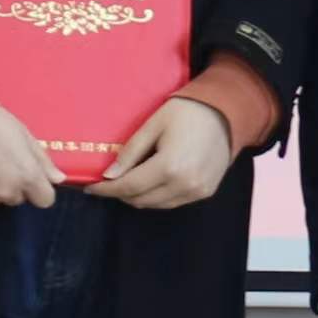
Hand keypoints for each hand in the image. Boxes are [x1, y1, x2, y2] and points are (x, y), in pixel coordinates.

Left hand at [88, 97, 234, 210]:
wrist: (227, 112)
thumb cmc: (187, 112)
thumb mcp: (153, 125)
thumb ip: (130, 152)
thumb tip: (109, 175)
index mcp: (169, 166)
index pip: (129, 187)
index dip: (106, 190)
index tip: (90, 187)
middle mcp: (184, 184)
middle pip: (141, 200)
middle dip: (120, 193)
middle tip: (108, 182)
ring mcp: (197, 191)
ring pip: (156, 205)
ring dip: (138, 196)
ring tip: (128, 181)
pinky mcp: (206, 192)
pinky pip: (173, 202)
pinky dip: (157, 196)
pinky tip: (151, 181)